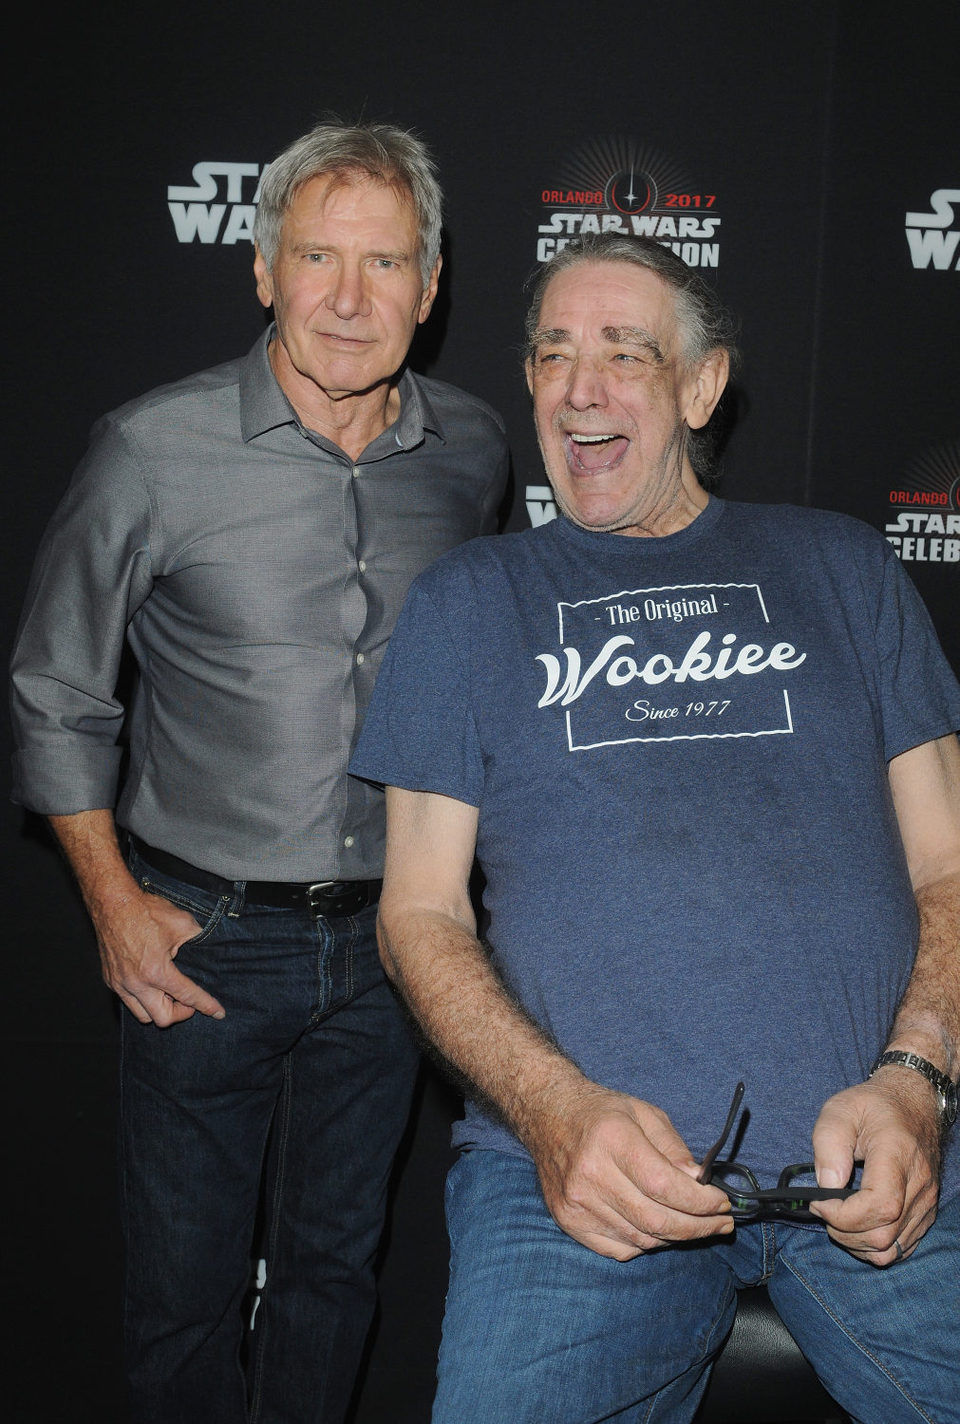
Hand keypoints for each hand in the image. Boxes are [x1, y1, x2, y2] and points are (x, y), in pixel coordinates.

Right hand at [94, 887, 225, 1027]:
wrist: (114, 903)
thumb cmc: (146, 911)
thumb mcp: (183, 923)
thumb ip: (198, 940)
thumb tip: (208, 950)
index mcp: (156, 971)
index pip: (187, 996)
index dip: (206, 1006)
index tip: (218, 1012)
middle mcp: (136, 983)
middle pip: (162, 1018)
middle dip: (180, 1012)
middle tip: (188, 1000)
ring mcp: (121, 984)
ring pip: (142, 1015)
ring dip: (160, 1008)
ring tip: (169, 992)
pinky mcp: (110, 980)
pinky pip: (128, 1001)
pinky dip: (143, 999)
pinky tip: (153, 985)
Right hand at [532, 1086, 732, 1259]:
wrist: (547, 1115)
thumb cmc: (602, 1112)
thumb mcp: (645, 1113)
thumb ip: (674, 1149)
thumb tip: (701, 1185)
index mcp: (611, 1138)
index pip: (664, 1186)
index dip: (701, 1202)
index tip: (724, 1204)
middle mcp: (590, 1173)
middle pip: (656, 1220)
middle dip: (699, 1227)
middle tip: (722, 1223)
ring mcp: (576, 1203)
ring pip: (641, 1239)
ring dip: (676, 1237)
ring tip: (695, 1225)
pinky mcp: (568, 1221)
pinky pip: (619, 1249)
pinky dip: (646, 1244)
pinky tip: (657, 1228)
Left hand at [810, 1071, 940, 1264]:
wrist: (912, 1105)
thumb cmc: (873, 1106)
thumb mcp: (839, 1109)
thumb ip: (829, 1145)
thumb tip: (827, 1186)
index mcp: (898, 1154)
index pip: (880, 1205)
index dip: (843, 1215)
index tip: (818, 1201)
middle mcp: (919, 1184)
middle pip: (883, 1235)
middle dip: (843, 1231)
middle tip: (824, 1207)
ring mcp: (926, 1202)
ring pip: (891, 1249)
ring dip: (855, 1243)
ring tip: (837, 1217)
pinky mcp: (925, 1214)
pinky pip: (901, 1249)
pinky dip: (872, 1246)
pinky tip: (856, 1224)